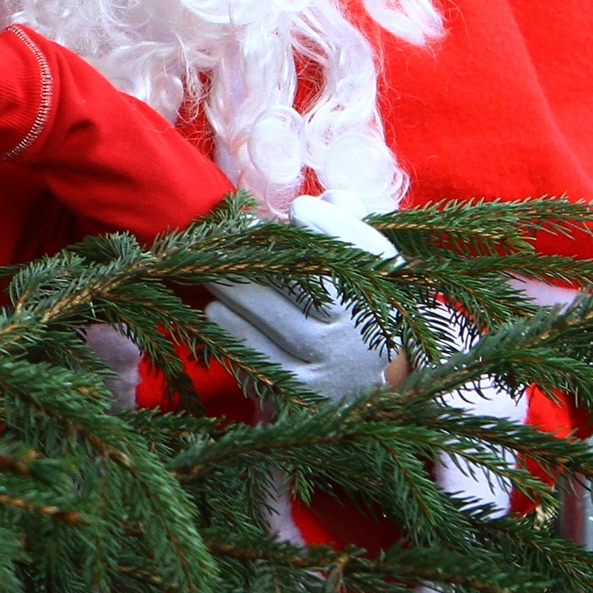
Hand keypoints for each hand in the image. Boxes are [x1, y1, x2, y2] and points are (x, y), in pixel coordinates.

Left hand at [203, 192, 403, 403]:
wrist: (351, 386)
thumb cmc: (345, 305)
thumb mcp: (360, 265)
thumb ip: (350, 222)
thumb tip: (334, 199)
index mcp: (383, 298)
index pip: (359, 251)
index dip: (327, 225)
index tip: (297, 211)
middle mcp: (363, 331)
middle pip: (305, 279)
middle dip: (261, 251)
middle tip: (227, 236)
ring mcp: (333, 364)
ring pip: (274, 315)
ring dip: (234, 288)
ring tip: (209, 271)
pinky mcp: (303, 393)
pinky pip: (257, 353)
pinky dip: (231, 327)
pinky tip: (217, 310)